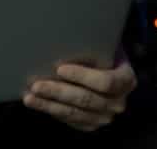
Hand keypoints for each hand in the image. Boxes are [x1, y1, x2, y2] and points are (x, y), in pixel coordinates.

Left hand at [23, 50, 137, 131]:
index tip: (60, 68)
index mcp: (126, 79)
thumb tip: (63, 32)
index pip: (106, 82)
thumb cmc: (103, 49)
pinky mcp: (91, 124)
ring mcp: (105, 116)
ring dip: (50, 105)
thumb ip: (92, 43)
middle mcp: (118, 102)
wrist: (108, 65)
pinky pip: (70, 121)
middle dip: (59, 92)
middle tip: (37, 85)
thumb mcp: (104, 42)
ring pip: (75, 113)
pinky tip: (37, 103)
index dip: (82, 76)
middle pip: (87, 100)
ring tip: (30, 97)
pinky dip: (52, 111)